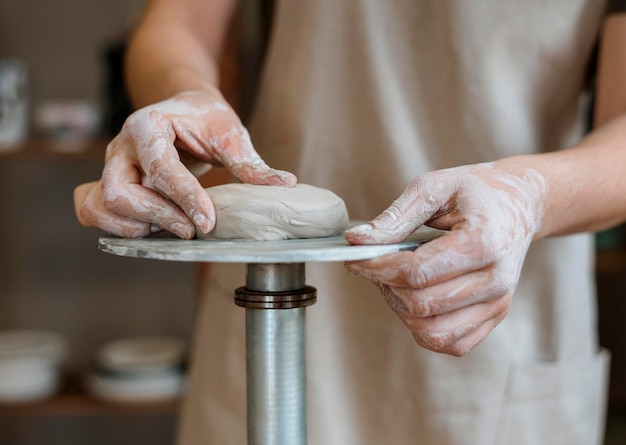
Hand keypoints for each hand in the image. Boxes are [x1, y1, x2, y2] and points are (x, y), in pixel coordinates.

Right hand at [74, 89, 295, 238]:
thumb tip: (285, 184)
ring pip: (101, 205)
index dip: (184, 199)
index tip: (209, 222)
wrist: (183, 107)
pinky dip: (115, 226)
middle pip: (121, 193)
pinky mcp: (109, 183)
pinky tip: (150, 229)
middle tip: (196, 229)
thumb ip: (250, 163)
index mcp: (148, 125)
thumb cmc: (206, 118)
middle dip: (160, 216)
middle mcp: (121, 146)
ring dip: (136, 226)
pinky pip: (91, 209)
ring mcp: (110, 166)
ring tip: (174, 228)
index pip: (160, 169)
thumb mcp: (231, 133)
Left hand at [344, 161, 545, 355]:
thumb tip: (355, 241)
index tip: (357, 258)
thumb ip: (395, 217)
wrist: (520, 203)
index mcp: (482, 242)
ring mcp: (498, 302)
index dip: (377, 269)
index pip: (417, 273)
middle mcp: (495, 279)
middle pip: (421, 305)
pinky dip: (423, 329)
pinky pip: (451, 344)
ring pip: (433, 332)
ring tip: (396, 281)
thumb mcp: (434, 186)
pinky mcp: (495, 317)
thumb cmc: (475, 190)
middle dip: (386, 287)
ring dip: (401, 310)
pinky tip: (416, 298)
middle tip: (376, 265)